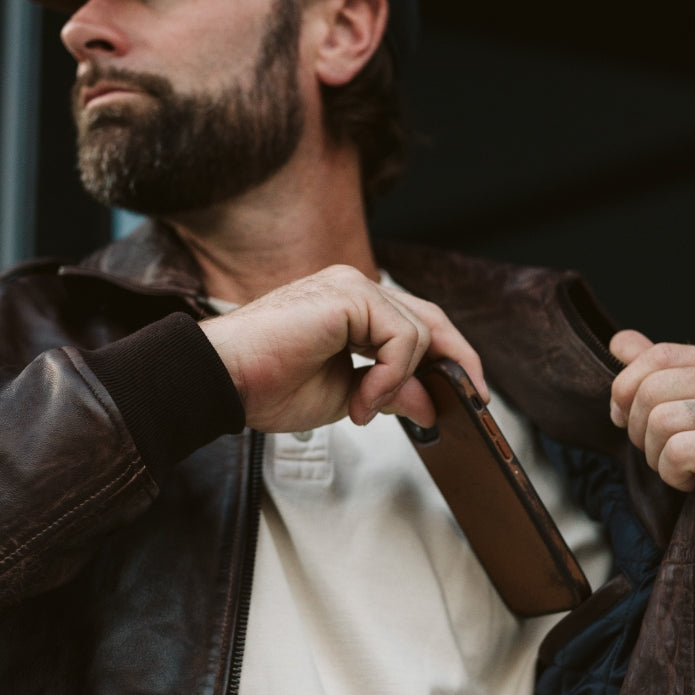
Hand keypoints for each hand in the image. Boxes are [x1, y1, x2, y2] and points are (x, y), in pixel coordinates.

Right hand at [200, 265, 487, 432]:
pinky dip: (391, 375)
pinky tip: (361, 399)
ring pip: (420, 331)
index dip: (447, 359)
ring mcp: (351, 286)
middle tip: (472, 400)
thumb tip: (432, 403)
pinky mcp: (349, 294)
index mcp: (350, 308)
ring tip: (363, 408)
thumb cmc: (264, 385)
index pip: (416, 326)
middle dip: (458, 361)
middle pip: (431, 319)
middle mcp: (354, 289)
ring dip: (401, 380)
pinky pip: (402, 337)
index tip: (465, 396)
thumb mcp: (345, 396)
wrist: (222, 380)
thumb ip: (390, 391)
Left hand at [609, 330, 694, 558]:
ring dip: (657, 457)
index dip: (625, 389)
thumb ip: (657, 375)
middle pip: (651, 388)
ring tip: (682, 470)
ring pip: (660, 420)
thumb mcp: (687, 415)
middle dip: (639, 430)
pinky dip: (673, 475)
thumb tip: (620, 342)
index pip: (657, 355)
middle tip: (662, 455)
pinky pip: (678, 451)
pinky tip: (694, 482)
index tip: (624, 420)